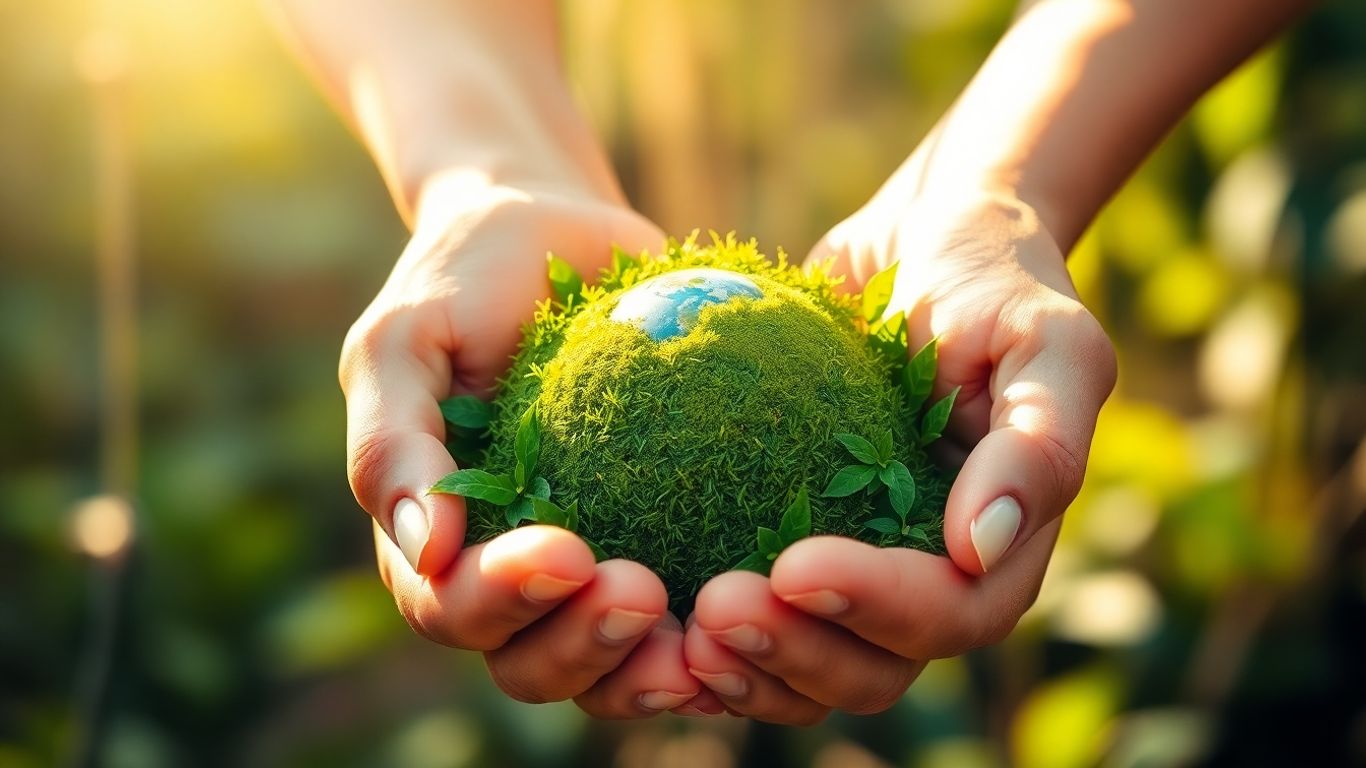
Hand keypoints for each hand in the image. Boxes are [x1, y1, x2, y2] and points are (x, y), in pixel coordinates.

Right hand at [342, 177, 716, 716]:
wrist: (551, 229)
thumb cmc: (463, 280)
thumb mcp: (405, 339)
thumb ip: (392, 440)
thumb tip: (426, 549)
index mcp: (436, 540)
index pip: (451, 607)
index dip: (503, 602)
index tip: (568, 552)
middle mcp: (507, 573)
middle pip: (528, 662)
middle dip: (580, 649)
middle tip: (645, 594)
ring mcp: (587, 570)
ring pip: (607, 667)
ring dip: (649, 670)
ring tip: (707, 638)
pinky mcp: (666, 544)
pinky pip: (688, 618)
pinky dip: (717, 639)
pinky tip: (765, 611)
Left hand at [683, 192, 1115, 722]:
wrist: (923, 239)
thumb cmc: (995, 281)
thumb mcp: (1043, 341)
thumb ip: (1037, 445)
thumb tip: (980, 548)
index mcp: (998, 550)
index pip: (948, 613)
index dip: (875, 607)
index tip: (794, 565)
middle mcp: (927, 577)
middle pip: (870, 667)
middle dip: (796, 653)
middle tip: (713, 609)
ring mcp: (856, 567)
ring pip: (805, 664)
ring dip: (746, 666)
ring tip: (676, 631)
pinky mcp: (788, 541)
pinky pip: (751, 614)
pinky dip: (703, 631)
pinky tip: (645, 603)